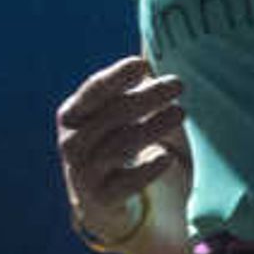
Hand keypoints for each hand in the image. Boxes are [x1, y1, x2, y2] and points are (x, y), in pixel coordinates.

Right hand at [53, 54, 185, 245]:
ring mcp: (84, 172)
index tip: (142, 64)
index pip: (94, 91)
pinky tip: (166, 158)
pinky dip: (146, 170)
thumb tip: (155, 50)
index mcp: (72, 115)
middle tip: (178, 84)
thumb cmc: (115, 145)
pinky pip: (125, 183)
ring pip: (120, 145)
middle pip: (112, 115)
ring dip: (153, 127)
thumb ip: (130, 88)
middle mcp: (72, 143)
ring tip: (181, 113)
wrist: (103, 202)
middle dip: (147, 97)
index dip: (116, 77)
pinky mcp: (101, 199)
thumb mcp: (117, 116)